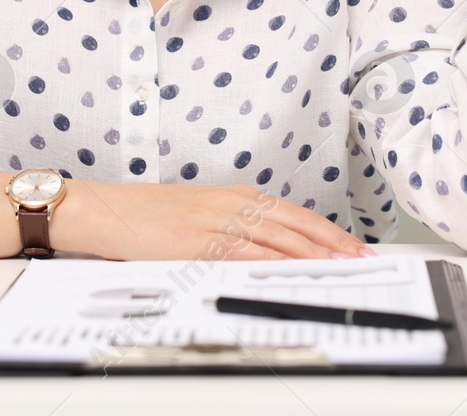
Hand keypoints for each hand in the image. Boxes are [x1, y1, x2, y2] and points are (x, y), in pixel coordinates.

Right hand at [59, 180, 373, 260]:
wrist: (107, 210)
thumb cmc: (149, 214)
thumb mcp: (201, 213)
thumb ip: (237, 227)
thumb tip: (272, 249)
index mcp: (235, 196)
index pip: (293, 213)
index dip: (326, 230)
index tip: (352, 245)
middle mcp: (230, 203)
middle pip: (292, 221)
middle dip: (330, 241)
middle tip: (359, 257)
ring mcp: (213, 221)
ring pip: (272, 235)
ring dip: (308, 252)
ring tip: (337, 265)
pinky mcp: (194, 240)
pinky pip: (238, 251)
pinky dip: (266, 260)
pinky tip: (285, 269)